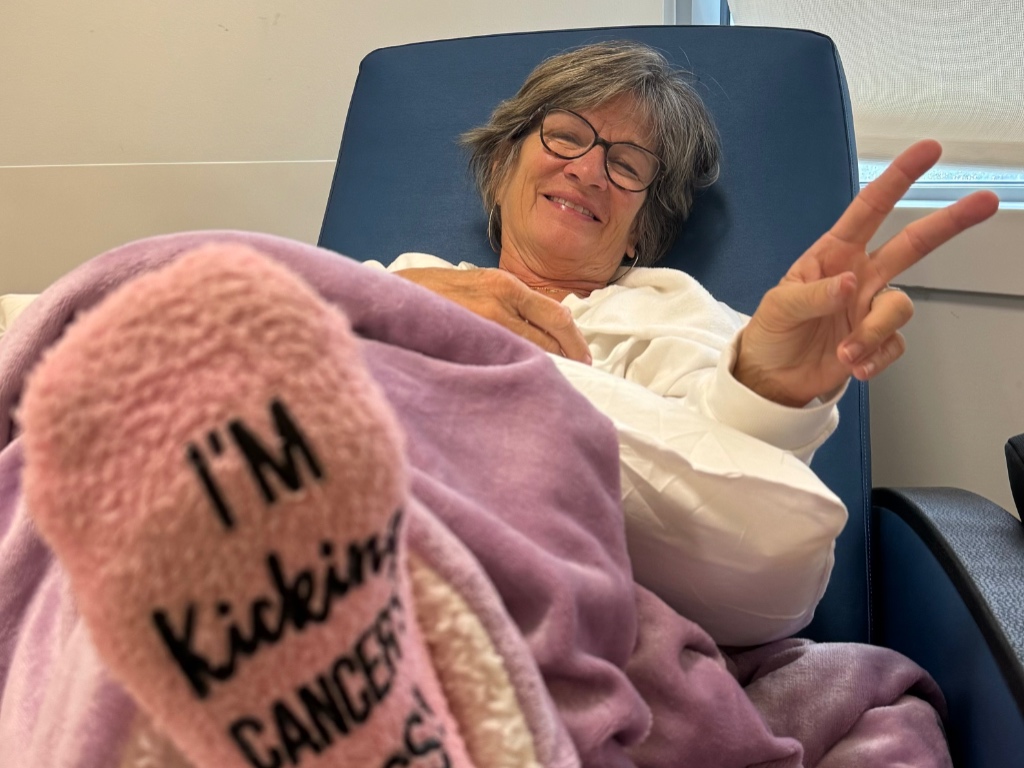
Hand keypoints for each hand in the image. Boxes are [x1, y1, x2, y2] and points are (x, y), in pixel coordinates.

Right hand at [394, 267, 591, 363]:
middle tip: (578, 375)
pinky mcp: (466, 342)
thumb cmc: (432, 294)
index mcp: (506, 285)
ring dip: (546, 368)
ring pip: (530, 353)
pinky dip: (517, 371)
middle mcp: (500, 301)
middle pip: (551, 338)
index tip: (585, 358)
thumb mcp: (476, 286)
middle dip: (568, 359)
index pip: (558, 316)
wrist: (389, 299)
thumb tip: (543, 329)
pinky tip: (520, 382)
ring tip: (553, 382)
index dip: (576, 341)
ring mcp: (482, 324)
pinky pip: (502, 362)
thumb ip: (508, 303)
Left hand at [734, 140, 998, 406]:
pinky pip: (894, 345)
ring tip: (844, 353)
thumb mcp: (779, 307)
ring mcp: (869, 309)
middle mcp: (859, 276)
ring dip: (873, 332)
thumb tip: (847, 284)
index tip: (928, 152)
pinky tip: (852, 366)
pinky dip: (874, 358)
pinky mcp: (876, 341)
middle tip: (984, 201)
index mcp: (833, 254)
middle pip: (912, 244)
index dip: (898, 179)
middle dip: (947, 222)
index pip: (869, 210)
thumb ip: (812, 295)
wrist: (772, 380)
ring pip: (899, 307)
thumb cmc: (772, 333)